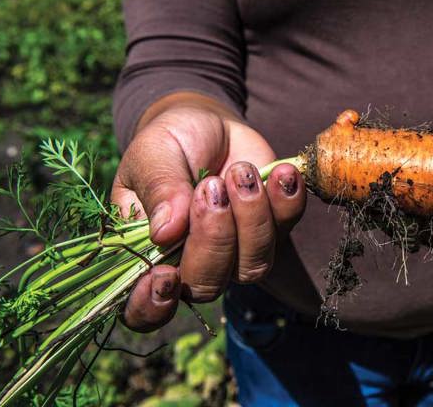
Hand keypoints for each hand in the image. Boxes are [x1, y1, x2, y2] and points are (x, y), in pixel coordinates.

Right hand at [111, 93, 305, 331]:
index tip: (165, 275)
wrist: (206, 122)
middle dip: (214, 239)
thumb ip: (158, 191)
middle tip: (210, 186)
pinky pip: (287, 230)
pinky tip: (280, 172)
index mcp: (149, 255)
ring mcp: (237, 250)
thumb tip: (164, 233)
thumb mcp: (151, 156)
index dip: (153, 307)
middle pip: (208, 285)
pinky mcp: (273, 228)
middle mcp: (194, 263)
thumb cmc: (168, 143)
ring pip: (254, 265)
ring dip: (253, 219)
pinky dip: (287, 202)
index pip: (145, 309)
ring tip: (241, 171)